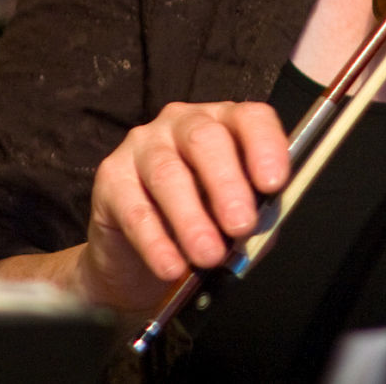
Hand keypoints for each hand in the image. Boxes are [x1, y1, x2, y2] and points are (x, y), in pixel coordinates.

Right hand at [75, 100, 289, 311]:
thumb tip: (264, 225)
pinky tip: (171, 266)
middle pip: (205, 139)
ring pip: (167, 173)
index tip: (274, 183)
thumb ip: (254, 217)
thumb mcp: (232, 219)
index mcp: (224, 123)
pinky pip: (135, 210)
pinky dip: (156, 242)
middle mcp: (183, 123)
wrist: (135, 261)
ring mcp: (143, 145)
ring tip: (209, 255)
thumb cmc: (197, 226)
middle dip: (226, 183)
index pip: (250, 118)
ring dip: (191, 218)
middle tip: (241, 224)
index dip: (264, 146)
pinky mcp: (111, 177)